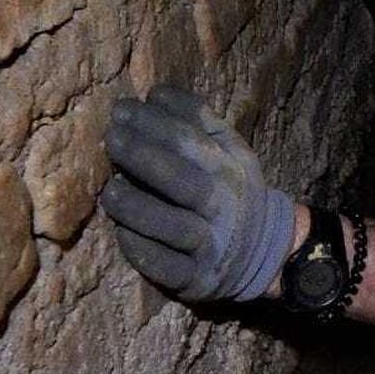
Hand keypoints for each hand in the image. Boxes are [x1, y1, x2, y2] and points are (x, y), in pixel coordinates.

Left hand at [101, 86, 296, 303]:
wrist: (264, 253)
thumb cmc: (231, 192)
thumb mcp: (230, 153)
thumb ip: (199, 122)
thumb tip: (155, 93)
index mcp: (231, 170)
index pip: (193, 141)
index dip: (156, 123)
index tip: (123, 110)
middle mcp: (225, 208)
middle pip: (182, 181)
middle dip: (143, 156)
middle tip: (111, 138)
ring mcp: (211, 247)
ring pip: (170, 227)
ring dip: (135, 207)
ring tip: (110, 190)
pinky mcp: (196, 280)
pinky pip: (164, 266)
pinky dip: (140, 248)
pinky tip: (121, 231)